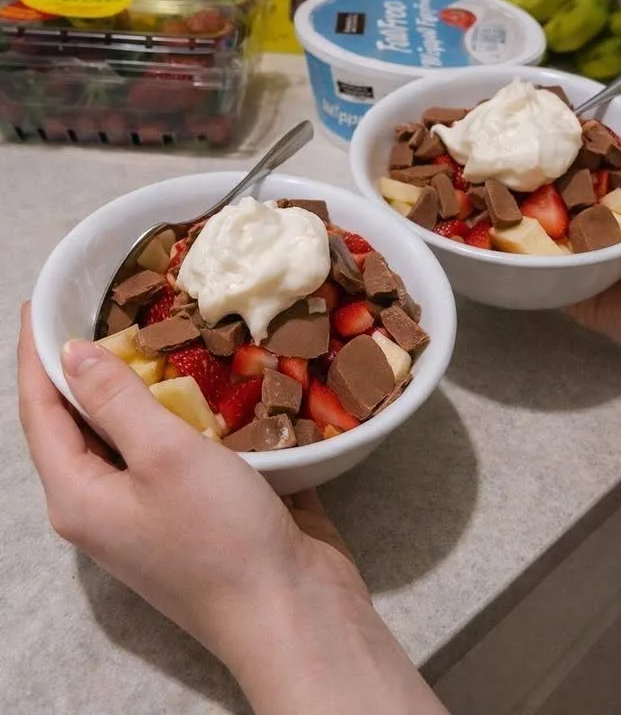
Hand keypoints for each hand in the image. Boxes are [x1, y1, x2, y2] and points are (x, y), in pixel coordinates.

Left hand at [17, 307, 446, 714]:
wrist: (292, 611)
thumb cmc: (220, 534)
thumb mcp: (164, 454)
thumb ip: (115, 399)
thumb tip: (71, 354)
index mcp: (78, 497)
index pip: (40, 412)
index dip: (35, 356)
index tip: (42, 302)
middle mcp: (105, 505)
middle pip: (79, 423)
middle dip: (85, 365)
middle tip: (102, 305)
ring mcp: (150, 512)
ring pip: (130, 434)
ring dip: (139, 385)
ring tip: (152, 329)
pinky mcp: (194, 512)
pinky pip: (173, 449)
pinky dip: (180, 411)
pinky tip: (204, 378)